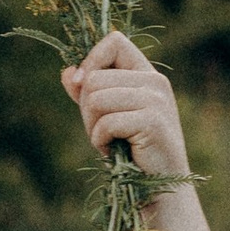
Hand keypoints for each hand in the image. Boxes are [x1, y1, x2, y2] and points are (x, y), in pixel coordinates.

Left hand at [64, 31, 186, 178]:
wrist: (161, 188)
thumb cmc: (133, 153)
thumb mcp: (108, 116)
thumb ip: (90, 92)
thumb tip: (68, 73)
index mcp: (147, 74)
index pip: (114, 41)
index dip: (91, 60)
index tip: (82, 87)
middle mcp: (155, 82)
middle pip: (94, 78)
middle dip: (85, 109)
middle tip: (101, 132)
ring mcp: (156, 100)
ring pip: (95, 98)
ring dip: (92, 127)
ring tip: (109, 142)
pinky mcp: (152, 121)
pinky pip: (105, 123)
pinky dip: (100, 141)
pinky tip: (114, 152)